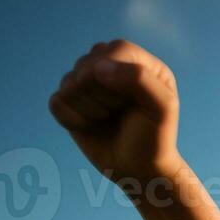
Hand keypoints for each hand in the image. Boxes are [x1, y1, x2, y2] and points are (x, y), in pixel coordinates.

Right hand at [48, 39, 181, 186]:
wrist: (140, 170)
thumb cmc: (155, 138)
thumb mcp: (161, 108)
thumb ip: (139, 78)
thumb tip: (97, 68)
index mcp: (138, 61)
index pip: (115, 49)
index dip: (116, 74)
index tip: (127, 101)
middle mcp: (111, 66)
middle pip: (87, 65)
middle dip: (103, 95)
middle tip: (120, 112)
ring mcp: (88, 84)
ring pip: (69, 83)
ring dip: (89, 109)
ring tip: (108, 119)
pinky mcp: (70, 102)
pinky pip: (57, 102)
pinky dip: (73, 119)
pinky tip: (91, 126)